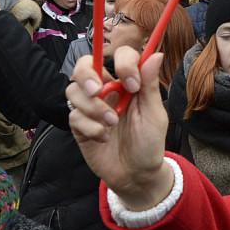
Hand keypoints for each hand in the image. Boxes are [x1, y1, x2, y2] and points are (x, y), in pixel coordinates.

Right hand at [68, 47, 173, 210]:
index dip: (124, 63)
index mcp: (127, 83)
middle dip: (87, 74)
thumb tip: (156, 54)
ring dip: (92, 107)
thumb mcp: (154, 114)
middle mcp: (106, 90)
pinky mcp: (79, 126)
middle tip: (98, 90)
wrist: (136, 175)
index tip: (133, 84)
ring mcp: (90, 108)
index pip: (119, 56)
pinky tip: (104, 138)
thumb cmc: (148, 143)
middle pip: (85, 65)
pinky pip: (74, 116)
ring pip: (73, 90)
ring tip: (112, 124)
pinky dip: (90, 127)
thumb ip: (150, 84)